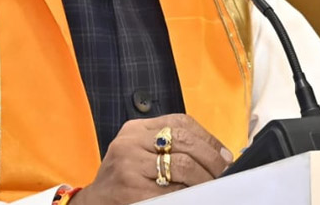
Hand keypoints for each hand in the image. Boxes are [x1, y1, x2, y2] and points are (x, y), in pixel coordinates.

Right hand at [72, 114, 233, 204]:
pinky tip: (194, 198)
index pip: (181, 122)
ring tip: (212, 187)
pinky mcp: (132, 191)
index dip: (208, 139)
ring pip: (182, 166)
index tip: (225, 155)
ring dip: (204, 179)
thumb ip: (170, 147)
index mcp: (135, 129)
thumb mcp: (140, 153)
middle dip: (211, 159)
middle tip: (224, 173)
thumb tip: (220, 155)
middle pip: (184, 142)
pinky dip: (189, 195)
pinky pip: (172, 192)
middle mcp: (130, 143)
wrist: (94, 204)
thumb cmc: (124, 179)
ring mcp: (129, 167)